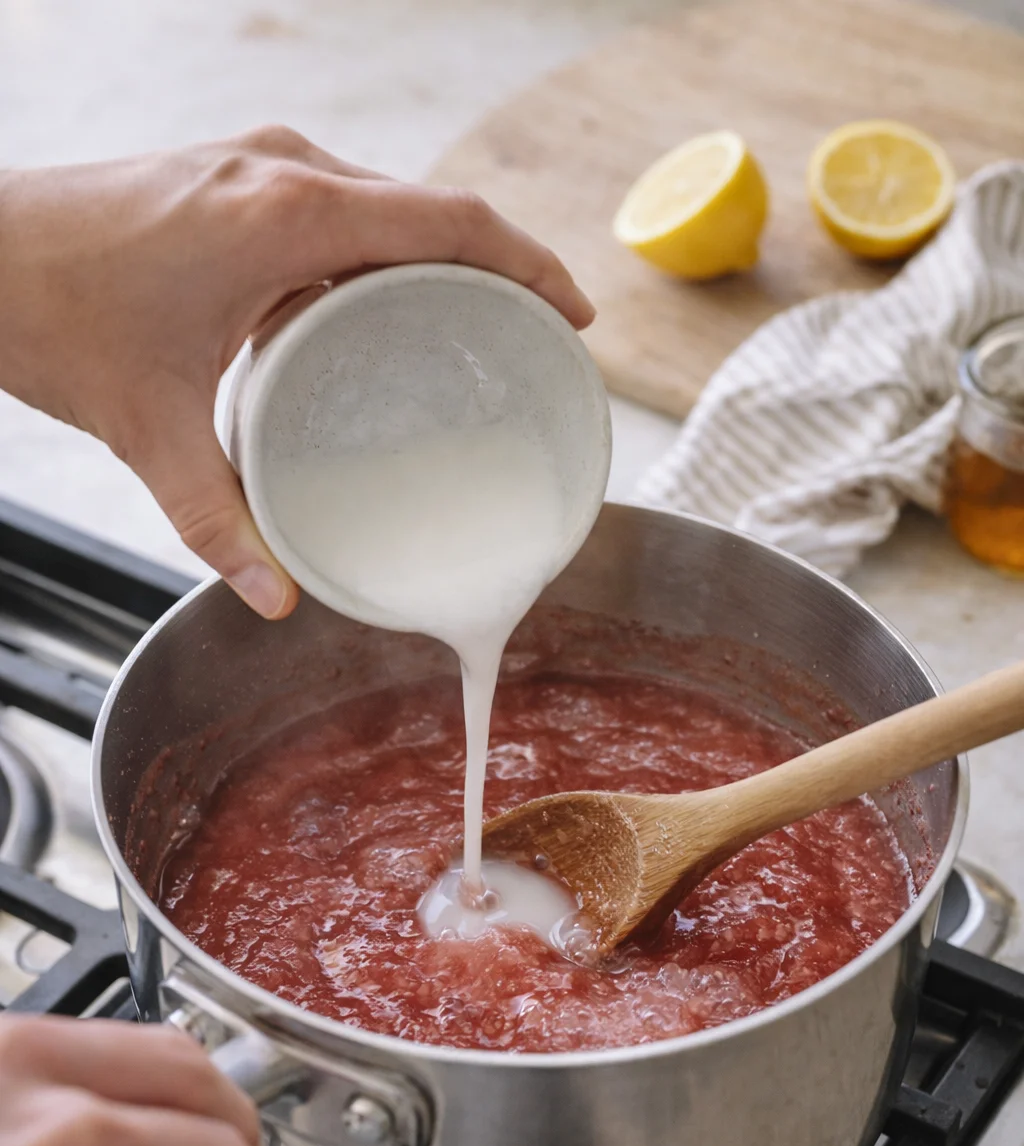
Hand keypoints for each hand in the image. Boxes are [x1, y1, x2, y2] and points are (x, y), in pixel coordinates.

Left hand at [0, 127, 594, 618]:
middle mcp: (284, 172)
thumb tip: (274, 594)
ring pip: (388, 200)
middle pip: (433, 207)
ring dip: (442, 255)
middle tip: (536, 339)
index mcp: (287, 217)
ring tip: (478, 328)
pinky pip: (343, 203)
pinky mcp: (235, 177)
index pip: (450, 223)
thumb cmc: (51, 310)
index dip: (527, 266)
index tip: (571, 316)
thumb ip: (217, 520)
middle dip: (498, 267)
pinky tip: (386, 307)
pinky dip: (386, 249)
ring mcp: (258, 164)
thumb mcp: (148, 429)